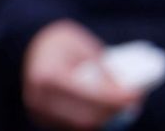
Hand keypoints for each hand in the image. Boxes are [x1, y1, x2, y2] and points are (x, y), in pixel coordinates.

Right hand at [24, 20, 141, 129]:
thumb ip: (101, 68)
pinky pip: (74, 127)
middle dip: (114, 113)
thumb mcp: (82, 46)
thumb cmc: (59, 42)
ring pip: (81, 127)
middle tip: (135, 102)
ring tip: (126, 106)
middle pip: (86, 119)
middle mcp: (39, 99)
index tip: (136, 95)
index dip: (115, 99)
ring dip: (107, 120)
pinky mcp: (43, 120)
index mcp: (48, 77)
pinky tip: (110, 111)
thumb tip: (124, 91)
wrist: (27, 45)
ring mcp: (39, 113)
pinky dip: (94, 121)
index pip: (88, 96)